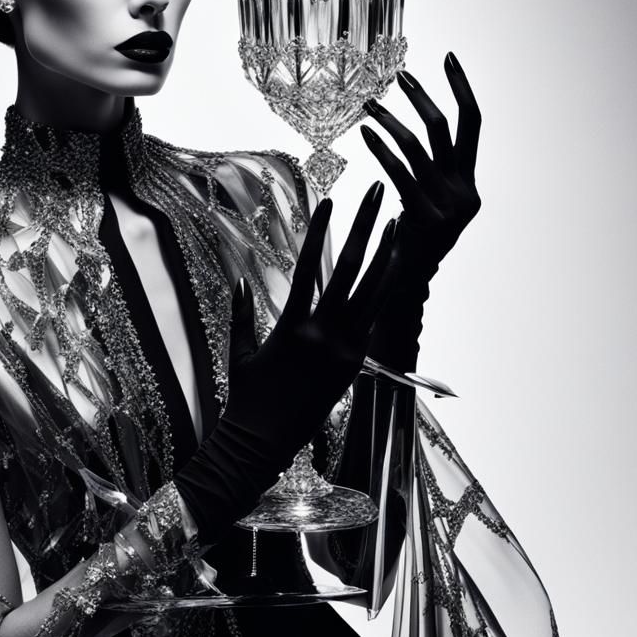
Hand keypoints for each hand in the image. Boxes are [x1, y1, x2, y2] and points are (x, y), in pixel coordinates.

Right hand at [173, 182, 394, 540]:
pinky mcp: (355, 365)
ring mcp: (344, 350)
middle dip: (367, 226)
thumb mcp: (237, 352)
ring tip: (399, 221)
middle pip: (351, 268)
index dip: (319, 230)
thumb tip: (240, 280)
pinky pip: (375, 322)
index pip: (309, 265)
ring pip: (374, 292)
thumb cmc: (246, 397)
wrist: (262, 444)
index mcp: (292, 325)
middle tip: (378, 192)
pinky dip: (387, 294)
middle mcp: (324, 333)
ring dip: (388, 255)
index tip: (329, 201)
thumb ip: (240, 314)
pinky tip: (397, 270)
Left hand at [361, 51, 481, 281]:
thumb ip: (434, 174)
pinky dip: (380, 147)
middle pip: (444, 129)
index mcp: (470, 187)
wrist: (408, 284)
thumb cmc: (413, 241)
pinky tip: (364, 132)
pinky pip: (397, 170)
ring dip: (389, 120)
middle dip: (421, 97)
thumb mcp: (432, 206)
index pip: (473, 125)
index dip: (462, 88)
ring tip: (367, 103)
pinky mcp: (425, 217)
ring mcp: (447, 206)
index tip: (448, 58)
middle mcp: (464, 193)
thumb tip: (418, 133)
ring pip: (416, 146)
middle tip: (399, 74)